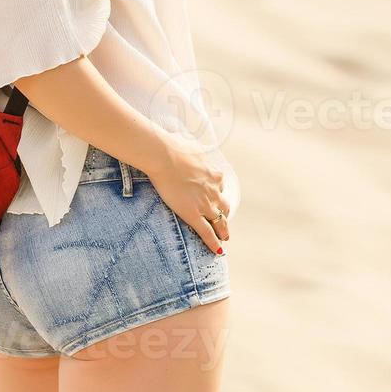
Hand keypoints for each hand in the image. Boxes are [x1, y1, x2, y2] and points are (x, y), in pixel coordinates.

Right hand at [145, 133, 230, 254]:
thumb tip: (186, 140)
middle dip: (224, 215)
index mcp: (213, 173)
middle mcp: (214, 189)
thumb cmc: (174, 147)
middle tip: (225, 223)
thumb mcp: (190, 144)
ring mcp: (205, 203)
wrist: (164, 156)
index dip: (217, 193)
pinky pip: (207, 232)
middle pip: (223, 206)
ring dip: (222, 231)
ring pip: (218, 221)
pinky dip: (213, 242)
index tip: (216, 198)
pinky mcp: (193, 214)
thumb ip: (192, 149)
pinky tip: (218, 251)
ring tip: (224, 239)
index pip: (219, 186)